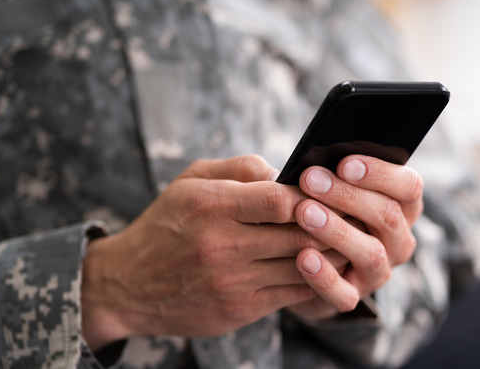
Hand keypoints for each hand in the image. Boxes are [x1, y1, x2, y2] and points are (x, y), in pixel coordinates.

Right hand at [81, 155, 338, 350]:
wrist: (127, 285)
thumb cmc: (165, 224)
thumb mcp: (189, 181)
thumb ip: (239, 168)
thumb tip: (284, 173)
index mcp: (211, 206)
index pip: (280, 199)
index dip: (312, 194)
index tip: (326, 191)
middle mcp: (222, 246)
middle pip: (299, 235)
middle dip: (331, 224)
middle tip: (353, 215)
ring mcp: (232, 282)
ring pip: (303, 267)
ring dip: (331, 253)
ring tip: (348, 239)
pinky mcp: (240, 309)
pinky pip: (292, 294)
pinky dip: (315, 279)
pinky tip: (325, 266)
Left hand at [287, 155, 422, 319]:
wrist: (299, 263)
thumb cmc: (320, 209)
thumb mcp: (329, 188)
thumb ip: (330, 172)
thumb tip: (313, 160)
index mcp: (401, 207)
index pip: (408, 186)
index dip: (379, 173)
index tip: (344, 162)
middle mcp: (397, 241)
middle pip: (387, 215)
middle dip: (347, 195)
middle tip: (310, 179)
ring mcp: (378, 272)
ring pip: (370, 253)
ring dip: (337, 230)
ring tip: (304, 213)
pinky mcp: (352, 297)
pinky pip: (344, 293)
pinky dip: (324, 276)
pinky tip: (303, 258)